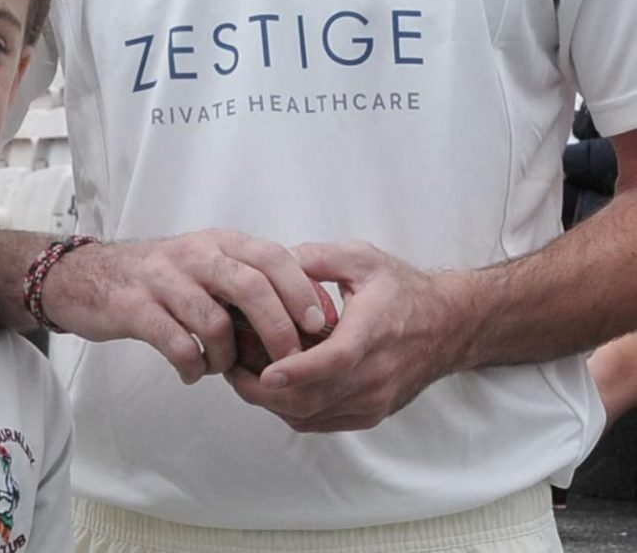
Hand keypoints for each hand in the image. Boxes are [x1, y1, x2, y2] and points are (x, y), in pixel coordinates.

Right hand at [42, 230, 336, 383]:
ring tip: (222, 368)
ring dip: (227, 356)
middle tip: (289, 363)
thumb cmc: (160, 278)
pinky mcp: (135, 307)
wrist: (86, 278)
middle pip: (251, 286)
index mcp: (218, 242)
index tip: (318, 325)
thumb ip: (245, 282)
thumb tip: (300, 320)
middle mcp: (194, 254)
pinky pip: (176, 344)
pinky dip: (192, 366)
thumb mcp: (205, 265)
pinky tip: (192, 372)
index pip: (271, 256)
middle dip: (278, 329)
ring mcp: (162, 279)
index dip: (300, 289)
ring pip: (214, 320)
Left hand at [225, 241, 466, 431]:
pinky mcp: (370, 413)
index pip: (335, 361)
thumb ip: (316, 257)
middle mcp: (375, 375)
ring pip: (312, 416)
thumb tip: (272, 262)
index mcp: (373, 331)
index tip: (266, 371)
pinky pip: (320, 421)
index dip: (298, 370)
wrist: (448, 325)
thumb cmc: (402, 289)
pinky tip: (273, 383)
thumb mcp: (361, 258)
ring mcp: (373, 400)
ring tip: (243, 372)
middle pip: (314, 399)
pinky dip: (290, 408)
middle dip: (264, 391)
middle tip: (231, 366)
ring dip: (272, 401)